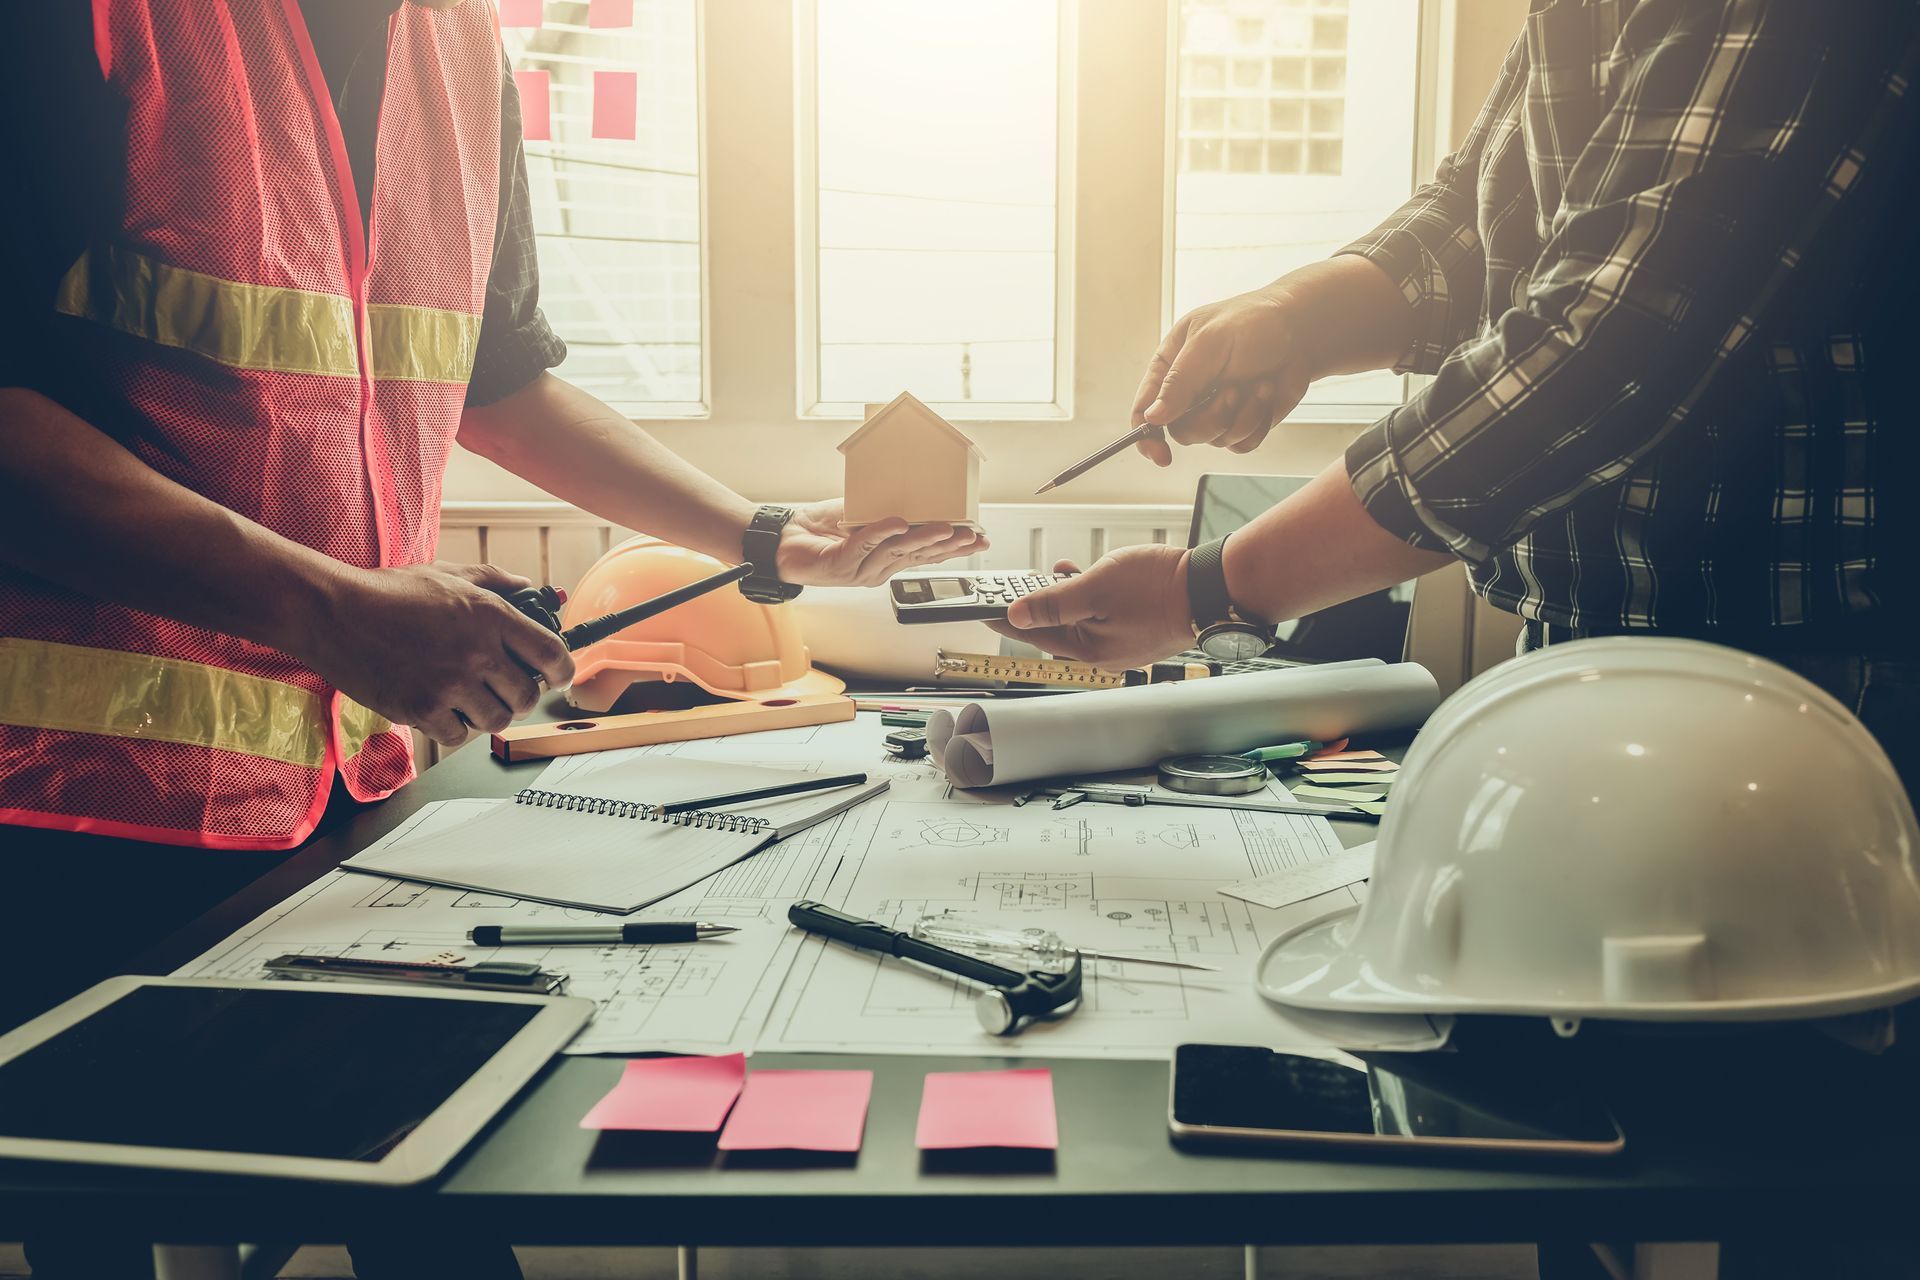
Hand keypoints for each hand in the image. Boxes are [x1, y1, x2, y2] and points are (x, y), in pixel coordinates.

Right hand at [303, 562, 573, 746]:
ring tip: (470, 699)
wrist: (333, 613)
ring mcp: (449, 684)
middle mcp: (477, 652)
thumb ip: (494, 581)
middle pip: (527, 696)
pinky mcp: (421, 710)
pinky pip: (459, 735)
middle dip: (521, 696)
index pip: (552, 655)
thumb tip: (529, 588)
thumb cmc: (387, 592)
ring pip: (497, 720)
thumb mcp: (448, 574)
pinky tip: (442, 708)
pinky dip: (455, 727)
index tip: (556, 677)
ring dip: (489, 714)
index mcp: (490, 616)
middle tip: (505, 689)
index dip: (562, 672)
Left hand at [774, 500, 987, 586]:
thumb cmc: (818, 530)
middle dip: (948, 545)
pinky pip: (863, 545)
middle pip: (918, 556)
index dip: (953, 547)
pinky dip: (880, 532)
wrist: (781, 540)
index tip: (979, 538)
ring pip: (896, 553)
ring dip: (922, 539)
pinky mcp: (839, 566)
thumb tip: (915, 494)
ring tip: (946, 529)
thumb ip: (886, 511)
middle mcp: (876, 569)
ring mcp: (859, 570)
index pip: (926, 554)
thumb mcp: (861, 514)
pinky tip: (896, 523)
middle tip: (972, 536)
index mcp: (886, 559)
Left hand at [986, 546, 1195, 668]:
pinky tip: (1093, 575)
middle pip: (1058, 629)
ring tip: (1062, 571)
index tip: (985, 608)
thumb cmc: (1160, 588)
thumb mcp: (1095, 587)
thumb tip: (1017, 614)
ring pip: (1082, 620)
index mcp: (1090, 650)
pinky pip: (1104, 616)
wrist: (1212, 587)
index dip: (1008, 617)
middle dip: (1040, 603)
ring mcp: (1123, 644)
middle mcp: (1105, 654)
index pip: (1035, 634)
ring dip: (1067, 594)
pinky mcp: (1138, 630)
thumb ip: (1053, 602)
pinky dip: (1091, 596)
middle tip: (1023, 583)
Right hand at [1130, 287, 1315, 465]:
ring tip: (1258, 385)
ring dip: (1242, 416)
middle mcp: (1189, 391)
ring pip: (1214, 440)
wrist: (1301, 331)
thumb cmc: (1253, 322)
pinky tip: (1267, 395)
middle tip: (1233, 392)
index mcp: (1170, 366)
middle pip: (1181, 432)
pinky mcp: (1242, 421)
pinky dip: (1257, 424)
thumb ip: (1179, 381)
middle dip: (1211, 419)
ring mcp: (1216, 408)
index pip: (1145, 409)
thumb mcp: (1210, 343)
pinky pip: (1241, 445)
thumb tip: (1153, 417)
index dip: (1146, 436)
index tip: (1160, 455)